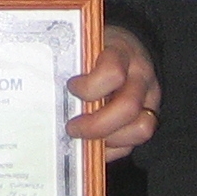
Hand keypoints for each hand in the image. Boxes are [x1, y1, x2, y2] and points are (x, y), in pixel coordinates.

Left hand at [67, 25, 159, 154]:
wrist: (128, 47)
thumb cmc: (98, 50)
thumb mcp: (86, 46)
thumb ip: (73, 63)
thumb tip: (46, 88)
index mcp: (122, 52)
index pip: (113, 73)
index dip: (89, 87)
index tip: (71, 87)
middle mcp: (141, 76)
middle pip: (128, 108)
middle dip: (96, 125)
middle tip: (72, 127)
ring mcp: (150, 98)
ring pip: (141, 129)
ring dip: (108, 140)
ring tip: (85, 137)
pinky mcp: (150, 118)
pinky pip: (135, 143)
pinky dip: (112, 150)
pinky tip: (94, 144)